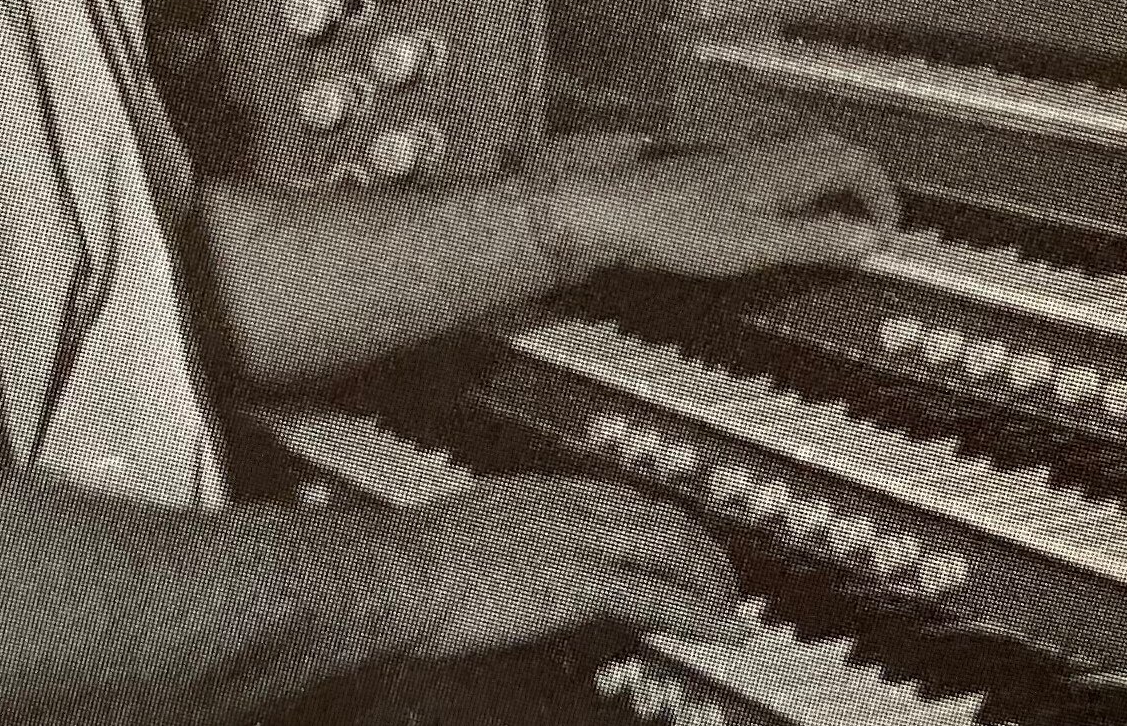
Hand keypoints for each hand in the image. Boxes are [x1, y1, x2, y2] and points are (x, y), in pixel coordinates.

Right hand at [396, 474, 747, 656]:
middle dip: (698, 547)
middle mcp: (567, 507)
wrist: (395, 571)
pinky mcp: (580, 582)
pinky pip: (658, 597)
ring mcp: (578, 541)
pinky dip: (700, 614)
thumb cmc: (405, 565)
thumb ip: (495, 543)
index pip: (619, 500)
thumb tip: (500, 567)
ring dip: (709, 579)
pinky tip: (725, 633)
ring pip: (670, 548)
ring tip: (732, 608)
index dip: (656, 523)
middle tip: (720, 580)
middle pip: (658, 516)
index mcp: (538, 494)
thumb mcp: (462, 539)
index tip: (674, 545)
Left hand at [539, 133, 899, 278]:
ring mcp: (743, 161)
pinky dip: (803, 189)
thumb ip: (818, 241)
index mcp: (786, 167)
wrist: (615, 213)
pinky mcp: (721, 174)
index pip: (856, 163)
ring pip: (807, 156)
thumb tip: (871, 239)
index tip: (890, 229)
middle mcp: (769, 155)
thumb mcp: (759, 244)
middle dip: (864, 181)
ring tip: (840, 220)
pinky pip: (781, 169)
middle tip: (874, 220)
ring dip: (834, 182)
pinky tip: (787, 217)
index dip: (882, 194)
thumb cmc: (678, 227)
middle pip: (835, 151)